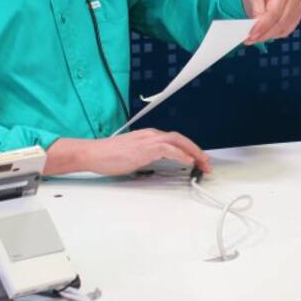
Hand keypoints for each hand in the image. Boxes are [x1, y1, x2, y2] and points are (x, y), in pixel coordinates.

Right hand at [46, 129, 211, 175]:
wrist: (93, 153)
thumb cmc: (108, 155)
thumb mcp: (133, 155)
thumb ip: (147, 157)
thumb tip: (157, 165)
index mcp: (149, 136)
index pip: (175, 140)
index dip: (189, 149)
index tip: (198, 160)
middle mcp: (151, 135)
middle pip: (180, 139)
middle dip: (196, 150)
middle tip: (206, 163)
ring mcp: (148, 140)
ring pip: (177, 141)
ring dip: (193, 153)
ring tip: (202, 164)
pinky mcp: (144, 148)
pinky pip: (168, 149)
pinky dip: (180, 154)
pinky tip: (188, 161)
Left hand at [243, 0, 300, 44]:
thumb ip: (256, 7)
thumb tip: (257, 24)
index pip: (273, 13)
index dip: (262, 26)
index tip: (251, 34)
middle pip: (279, 23)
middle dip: (264, 34)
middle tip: (250, 39)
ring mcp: (297, 9)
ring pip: (283, 29)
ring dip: (268, 36)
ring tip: (255, 37)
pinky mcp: (297, 16)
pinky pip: (286, 30)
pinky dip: (274, 34)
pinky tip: (265, 33)